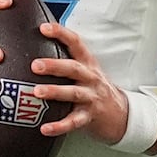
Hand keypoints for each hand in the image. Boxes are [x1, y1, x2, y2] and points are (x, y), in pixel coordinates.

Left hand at [29, 21, 131, 143]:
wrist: (121, 114)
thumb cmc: (95, 89)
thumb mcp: (86, 71)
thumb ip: (66, 61)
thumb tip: (35, 51)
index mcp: (88, 64)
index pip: (75, 43)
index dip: (61, 33)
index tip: (44, 28)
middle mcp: (90, 78)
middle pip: (73, 68)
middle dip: (54, 65)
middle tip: (35, 65)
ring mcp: (91, 97)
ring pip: (73, 93)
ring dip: (55, 91)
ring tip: (37, 92)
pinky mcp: (89, 117)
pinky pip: (73, 122)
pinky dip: (59, 126)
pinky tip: (45, 128)